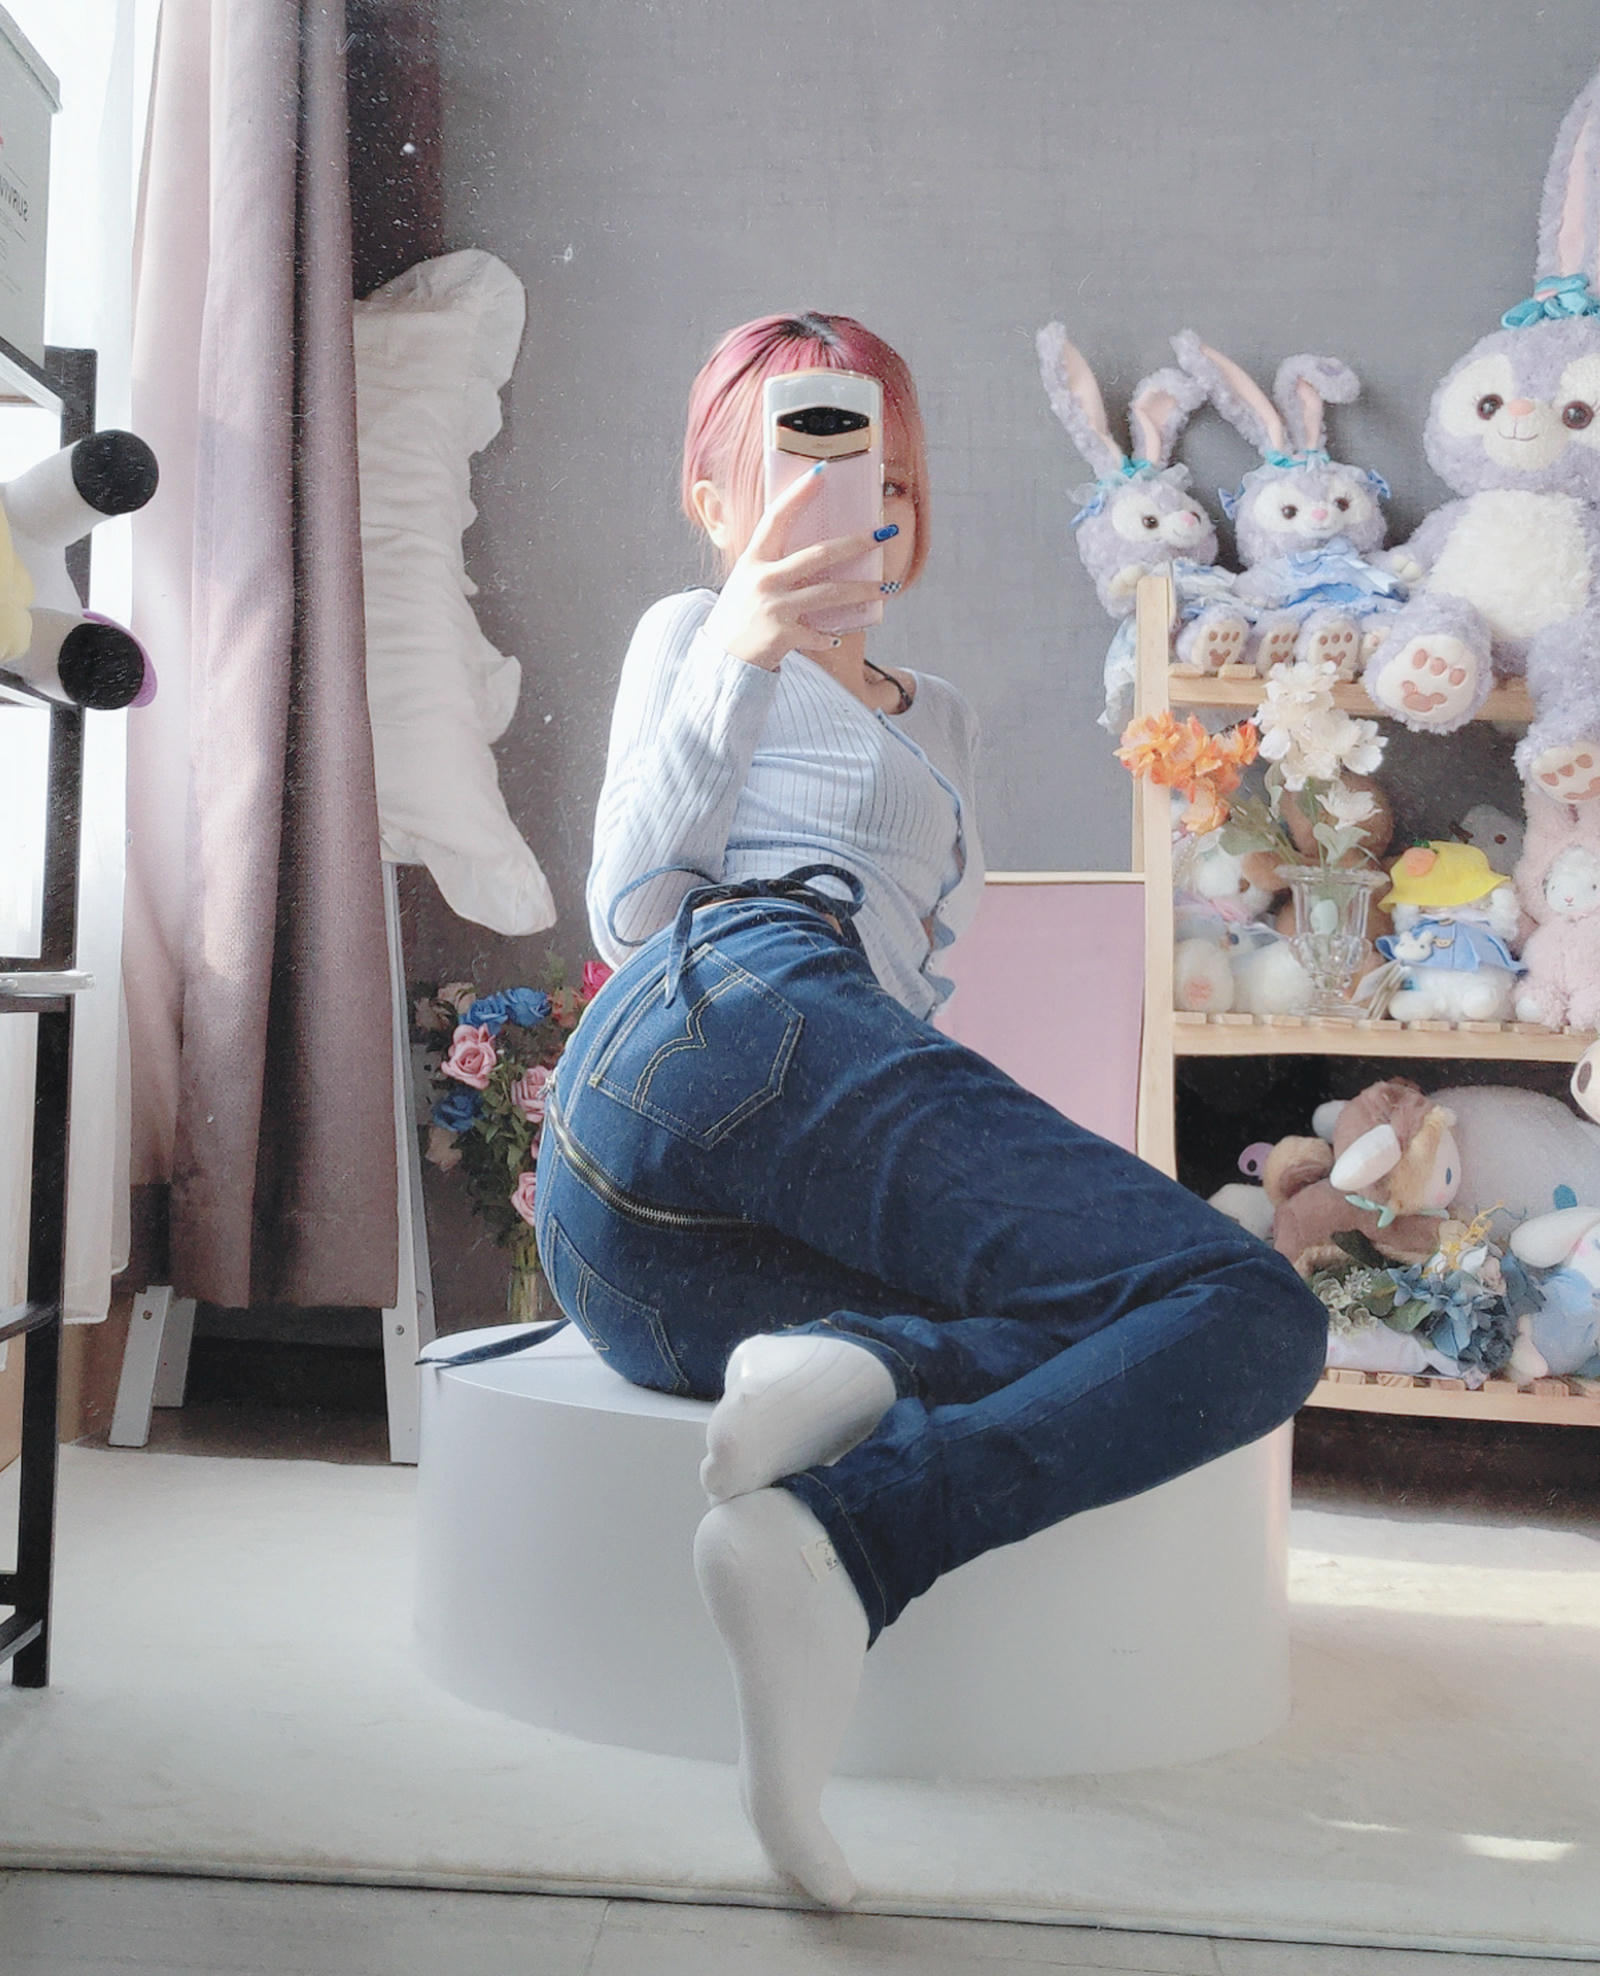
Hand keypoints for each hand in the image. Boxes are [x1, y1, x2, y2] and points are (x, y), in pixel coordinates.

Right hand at [701, 465, 886, 669]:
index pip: (777, 518)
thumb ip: (773, 563)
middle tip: (884, 533)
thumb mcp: (748, 580)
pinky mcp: (783, 635)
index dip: (799, 494)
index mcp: (753, 560)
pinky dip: (829, 635)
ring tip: (887, 588)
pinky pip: (818, 634)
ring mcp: (775, 608)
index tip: (822, 471)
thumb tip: (814, 548)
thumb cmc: (739, 615)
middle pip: (819, 555)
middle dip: (856, 543)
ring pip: (830, 594)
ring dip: (863, 590)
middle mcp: (764, 580)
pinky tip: (838, 636)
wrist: (721, 660)